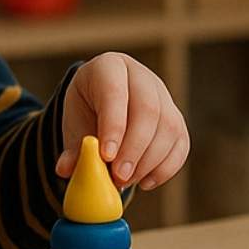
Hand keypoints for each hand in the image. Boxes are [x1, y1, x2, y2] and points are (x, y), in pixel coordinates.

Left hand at [55, 51, 188, 189]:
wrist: (103, 103)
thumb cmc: (87, 110)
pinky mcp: (177, 117)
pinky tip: (144, 182)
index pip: (115, 92)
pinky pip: (181, 144)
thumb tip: (67, 169)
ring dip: (148, 162)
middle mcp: (141, 76)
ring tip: (125, 181)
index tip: (106, 156)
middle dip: (134, 148)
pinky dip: (165, 168)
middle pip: (148, 109)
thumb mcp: (74, 122)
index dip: (113, 125)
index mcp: (109, 67)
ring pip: (168, 127)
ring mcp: (164, 95)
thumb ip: (73, 146)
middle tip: (119, 176)